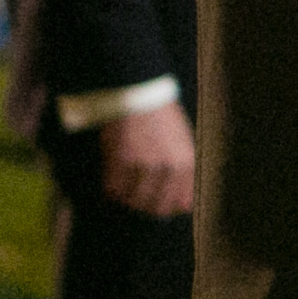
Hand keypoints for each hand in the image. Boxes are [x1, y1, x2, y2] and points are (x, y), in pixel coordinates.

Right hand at [97, 100, 195, 217]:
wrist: (137, 90)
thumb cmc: (159, 115)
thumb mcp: (182, 141)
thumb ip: (182, 171)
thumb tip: (181, 204)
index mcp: (187, 162)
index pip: (182, 204)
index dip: (169, 206)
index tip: (158, 202)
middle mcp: (168, 168)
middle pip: (157, 208)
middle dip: (146, 205)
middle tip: (136, 195)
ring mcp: (144, 166)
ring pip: (133, 201)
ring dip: (126, 196)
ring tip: (123, 183)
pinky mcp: (121, 161)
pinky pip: (113, 190)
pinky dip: (110, 187)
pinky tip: (111, 175)